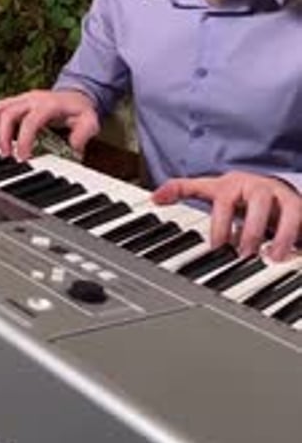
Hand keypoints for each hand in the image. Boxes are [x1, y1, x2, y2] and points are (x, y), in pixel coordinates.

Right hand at [0, 88, 99, 160]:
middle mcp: (32, 99)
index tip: (22, 157)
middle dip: (3, 136)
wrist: (76, 96)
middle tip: (5, 156)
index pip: (30, 121)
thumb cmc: (80, 110)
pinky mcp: (16, 103)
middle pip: (8, 112)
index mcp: (49, 104)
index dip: (23, 140)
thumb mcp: (89, 121)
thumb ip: (82, 134)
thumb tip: (73, 147)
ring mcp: (23, 99)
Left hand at [153, 171, 301, 260]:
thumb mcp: (211, 189)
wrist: (272, 187)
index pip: (224, 199)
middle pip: (259, 201)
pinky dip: (298, 239)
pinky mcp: (300, 210)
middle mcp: (260, 188)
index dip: (220, 223)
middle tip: (244, 253)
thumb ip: (182, 190)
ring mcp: (284, 198)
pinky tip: (292, 256)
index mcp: (235, 183)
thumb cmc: (239, 192)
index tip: (217, 246)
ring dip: (282, 235)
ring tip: (272, 258)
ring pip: (289, 211)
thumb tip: (155, 197)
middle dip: (252, 228)